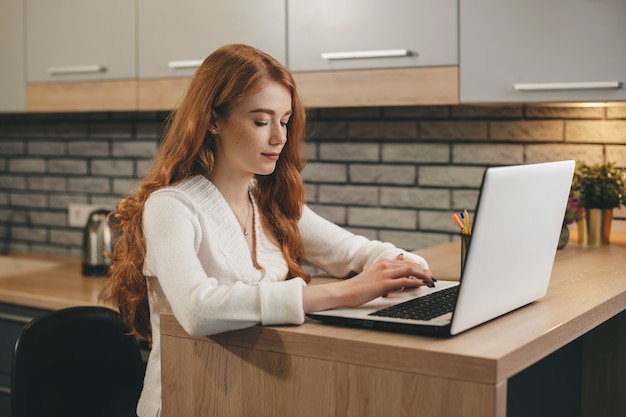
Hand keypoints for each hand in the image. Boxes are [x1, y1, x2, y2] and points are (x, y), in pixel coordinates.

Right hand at [302, 253, 434, 312]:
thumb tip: (399, 261)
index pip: (406, 261)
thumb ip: (386, 269)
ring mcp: (384, 273)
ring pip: (410, 270)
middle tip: (433, 278)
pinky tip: (423, 285)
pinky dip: (416, 282)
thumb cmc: (357, 287)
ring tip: (431, 281)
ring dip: (423, 276)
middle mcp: (384, 264)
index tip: (427, 274)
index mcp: (382, 262)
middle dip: (424, 271)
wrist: (343, 292)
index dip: (419, 267)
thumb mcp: (373, 274)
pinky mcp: (383, 283)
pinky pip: (404, 281)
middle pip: (411, 264)